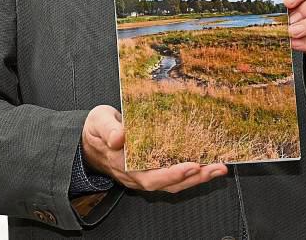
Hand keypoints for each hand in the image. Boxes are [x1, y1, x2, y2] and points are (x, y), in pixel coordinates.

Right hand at [81, 105, 227, 192]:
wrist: (88, 142)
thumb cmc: (96, 129)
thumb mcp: (98, 121)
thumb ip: (108, 128)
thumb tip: (119, 137)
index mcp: (122, 163)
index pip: (149, 174)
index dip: (171, 173)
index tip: (191, 166)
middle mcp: (134, 174)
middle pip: (166, 183)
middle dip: (193, 178)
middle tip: (214, 168)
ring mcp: (142, 175)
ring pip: (172, 184)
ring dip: (196, 179)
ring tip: (218, 169)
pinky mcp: (149, 172)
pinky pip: (171, 179)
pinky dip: (190, 175)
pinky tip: (206, 167)